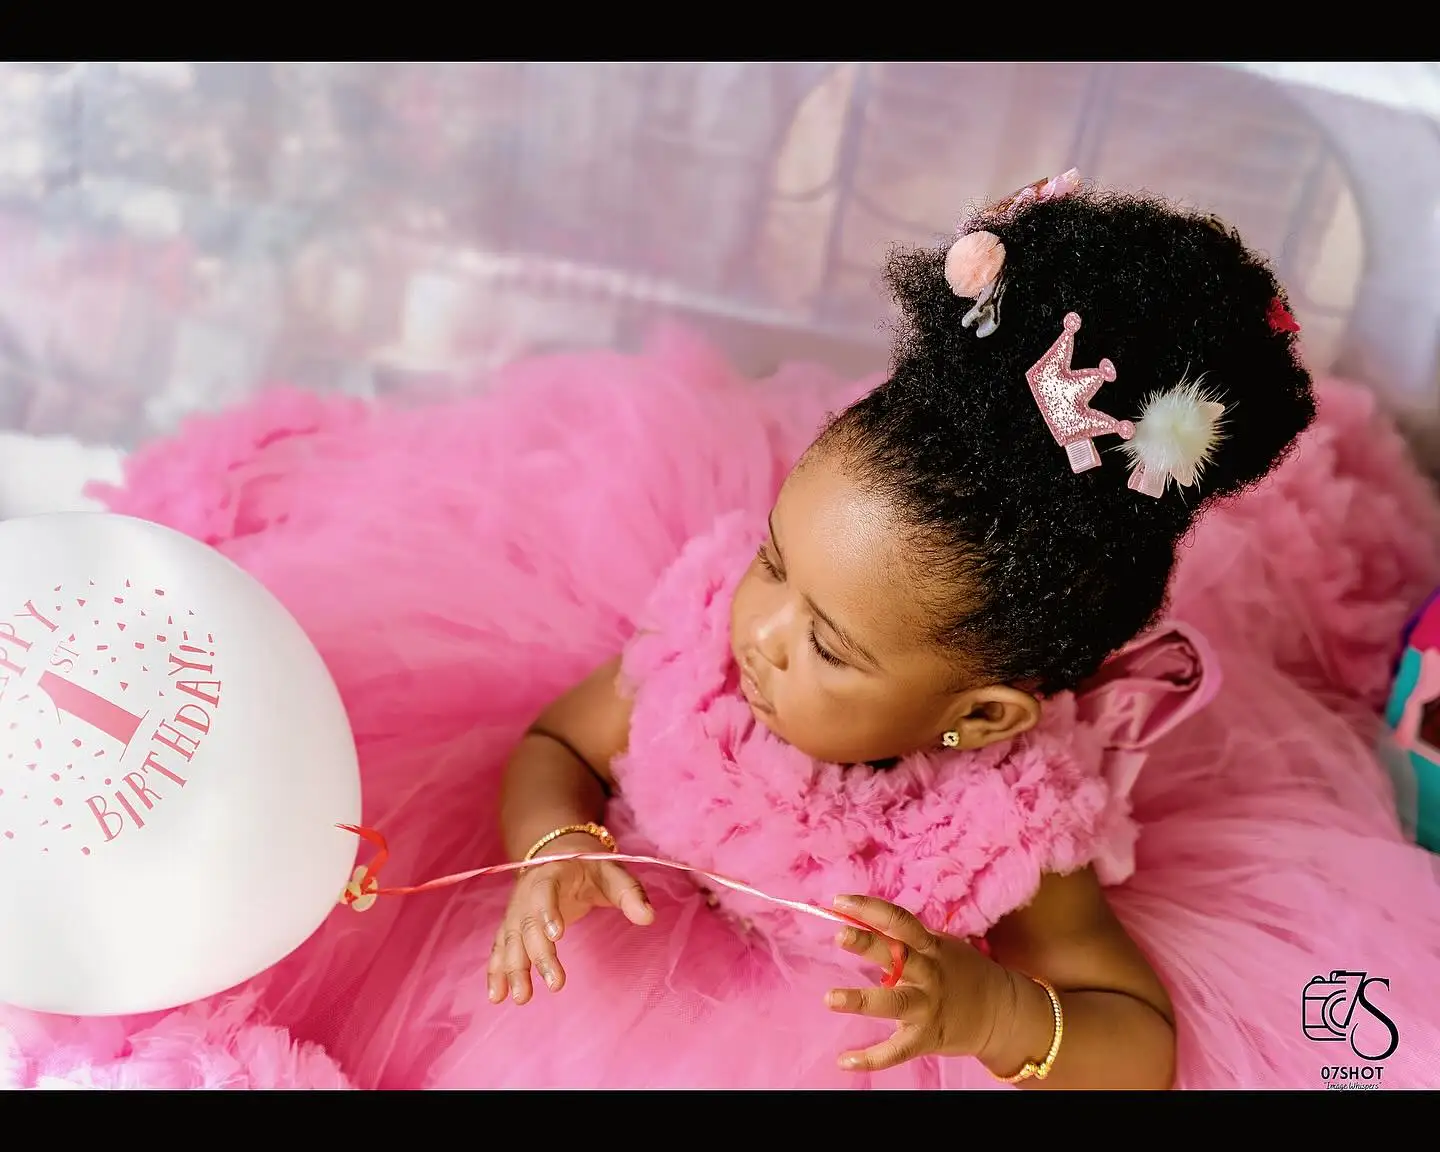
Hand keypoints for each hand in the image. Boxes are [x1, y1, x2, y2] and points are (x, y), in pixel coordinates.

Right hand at [488, 833, 652, 1004]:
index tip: (556, 935)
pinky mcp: (511, 927)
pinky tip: (497, 996)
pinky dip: (496, 971)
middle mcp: (526, 893)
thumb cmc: (590, 868)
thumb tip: (648, 917)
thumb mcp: (612, 872)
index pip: (545, 891)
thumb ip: (630, 893)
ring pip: (510, 940)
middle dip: (538, 955)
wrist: (558, 856)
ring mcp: (516, 911)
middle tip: (556, 983)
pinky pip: (500, 949)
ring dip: (513, 969)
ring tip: (522, 998)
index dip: (548, 912)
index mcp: (550, 873)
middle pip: (527, 924)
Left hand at [825, 893, 1006, 1072]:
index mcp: (930, 947)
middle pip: (897, 956)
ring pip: (894, 1003)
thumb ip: (904, 937)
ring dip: (861, 1000)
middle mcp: (929, 974)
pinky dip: (871, 1059)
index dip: (870, 908)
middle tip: (841, 934)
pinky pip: (897, 1051)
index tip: (840, 901)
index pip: (899, 920)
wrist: (1001, 1011)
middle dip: (868, 944)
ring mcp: (928, 1007)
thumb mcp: (939, 946)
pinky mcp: (927, 1038)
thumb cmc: (960, 971)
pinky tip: (844, 1060)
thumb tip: (859, 918)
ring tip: (830, 998)